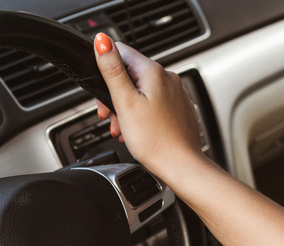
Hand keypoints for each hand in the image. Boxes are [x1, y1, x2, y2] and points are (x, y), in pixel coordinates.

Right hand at [94, 33, 204, 181]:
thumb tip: (102, 41)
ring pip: (141, 93)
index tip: (103, 95)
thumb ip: (112, 70)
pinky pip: (154, 106)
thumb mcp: (125, 102)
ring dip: (126, 109)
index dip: (105, 72)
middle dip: (115, 96)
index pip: (121, 53)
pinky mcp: (178, 110)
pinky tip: (138, 132)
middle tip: (111, 117)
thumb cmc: (156, 140)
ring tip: (124, 129)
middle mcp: (168, 79)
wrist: (181, 166)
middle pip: (130, 75)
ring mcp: (175, 95)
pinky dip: (141, 117)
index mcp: (154, 72)